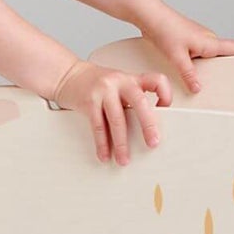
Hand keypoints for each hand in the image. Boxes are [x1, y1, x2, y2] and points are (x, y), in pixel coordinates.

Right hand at [52, 62, 171, 166]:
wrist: (67, 74)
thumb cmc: (95, 83)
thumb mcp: (118, 84)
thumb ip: (131, 99)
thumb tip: (145, 127)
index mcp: (131, 79)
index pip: (156, 80)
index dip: (166, 94)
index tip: (166, 110)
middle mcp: (120, 82)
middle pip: (139, 103)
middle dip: (148, 125)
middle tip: (153, 143)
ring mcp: (103, 91)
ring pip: (117, 119)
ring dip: (122, 143)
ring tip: (124, 159)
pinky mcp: (88, 101)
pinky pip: (98, 126)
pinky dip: (102, 144)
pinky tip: (104, 154)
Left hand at [138, 7, 233, 94]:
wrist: (150, 15)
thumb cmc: (164, 28)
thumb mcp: (177, 56)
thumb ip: (188, 74)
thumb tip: (197, 88)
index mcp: (209, 42)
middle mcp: (207, 38)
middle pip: (226, 53)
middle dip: (233, 63)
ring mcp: (199, 38)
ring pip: (213, 53)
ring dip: (215, 63)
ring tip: (216, 78)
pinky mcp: (189, 39)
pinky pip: (202, 52)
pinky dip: (203, 61)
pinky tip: (195, 69)